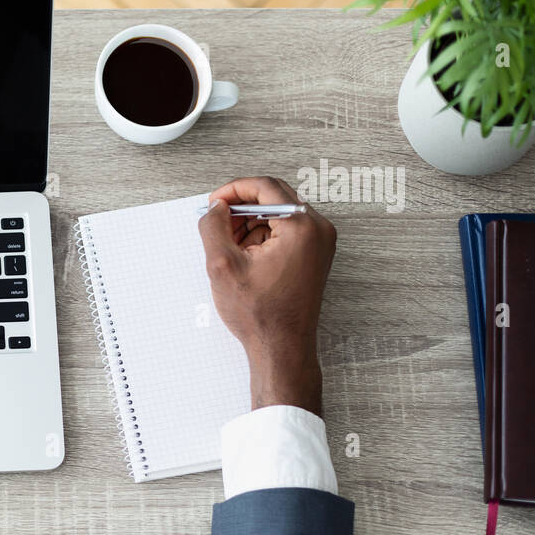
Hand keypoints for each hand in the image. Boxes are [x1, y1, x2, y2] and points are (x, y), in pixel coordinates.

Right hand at [197, 177, 335, 415]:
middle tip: (219, 224)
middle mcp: (318, 230)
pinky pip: (287, 230)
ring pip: (279, 213)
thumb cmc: (260, 315)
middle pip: (275, 197)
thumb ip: (213, 227)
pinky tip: (247, 257)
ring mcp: (320, 243)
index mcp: (301, 227)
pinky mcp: (315, 255)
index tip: (214, 202)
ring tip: (231, 248)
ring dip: (251, 223)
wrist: (282, 348)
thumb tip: (215, 208)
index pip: (266, 186)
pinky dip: (263, 235)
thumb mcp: (222, 266)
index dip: (233, 189)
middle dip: (241, 207)